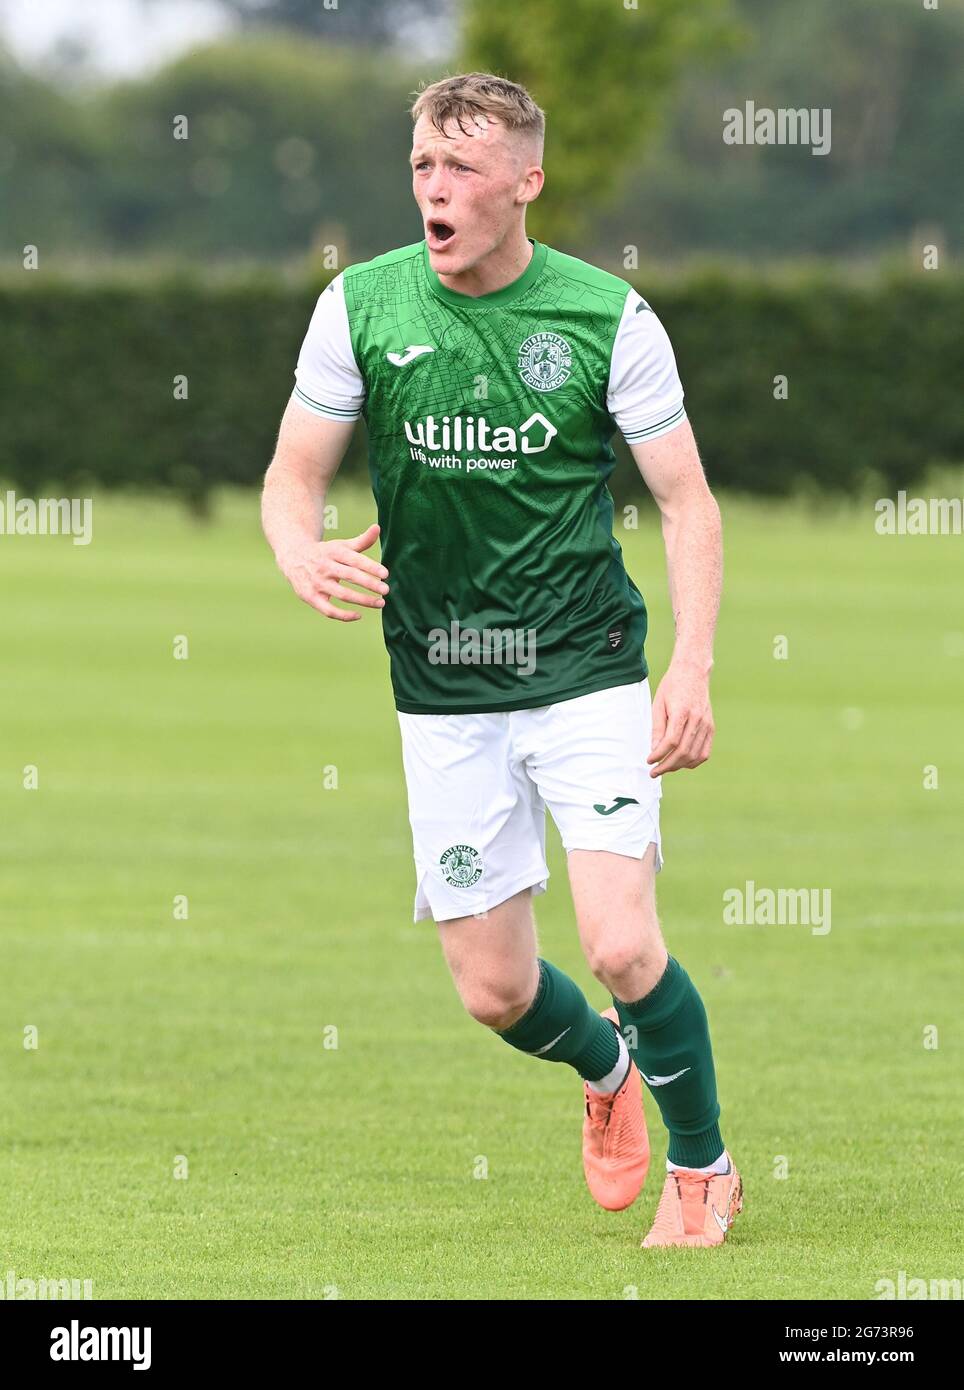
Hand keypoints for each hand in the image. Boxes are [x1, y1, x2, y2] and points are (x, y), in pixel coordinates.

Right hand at [279, 522, 388, 621]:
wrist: (293, 558)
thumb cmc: (324, 553)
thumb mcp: (340, 545)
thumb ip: (361, 541)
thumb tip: (377, 528)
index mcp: (333, 552)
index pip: (354, 559)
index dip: (370, 566)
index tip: (386, 574)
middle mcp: (325, 567)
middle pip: (350, 575)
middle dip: (370, 584)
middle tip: (386, 590)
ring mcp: (317, 583)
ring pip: (343, 594)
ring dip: (363, 600)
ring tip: (380, 603)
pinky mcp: (311, 597)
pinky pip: (329, 610)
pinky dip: (344, 615)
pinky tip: (358, 615)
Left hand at [647, 658, 714, 775]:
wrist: (693, 673)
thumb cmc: (672, 687)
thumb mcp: (658, 704)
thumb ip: (657, 728)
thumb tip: (654, 750)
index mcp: (682, 712)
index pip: (671, 741)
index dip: (659, 755)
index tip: (649, 761)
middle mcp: (697, 719)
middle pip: (683, 751)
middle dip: (667, 766)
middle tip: (654, 772)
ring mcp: (707, 724)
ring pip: (694, 755)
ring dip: (678, 766)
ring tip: (665, 768)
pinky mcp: (711, 727)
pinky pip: (705, 752)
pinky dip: (693, 762)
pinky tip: (681, 763)